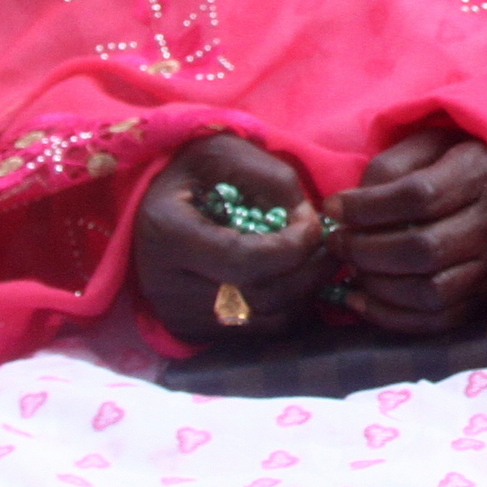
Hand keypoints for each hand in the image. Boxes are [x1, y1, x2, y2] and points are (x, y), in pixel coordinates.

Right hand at [135, 133, 334, 343]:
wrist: (155, 203)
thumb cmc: (195, 173)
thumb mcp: (228, 153)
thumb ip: (272, 179)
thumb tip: (308, 219)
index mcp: (167, 233)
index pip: (242, 260)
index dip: (291, 247)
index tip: (314, 225)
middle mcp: (165, 285)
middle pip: (257, 299)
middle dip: (308, 273)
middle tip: (332, 248)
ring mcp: (177, 314)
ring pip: (262, 322)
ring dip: (303, 295)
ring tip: (316, 263)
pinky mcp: (192, 331)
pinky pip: (255, 334)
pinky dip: (287, 310)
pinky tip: (294, 280)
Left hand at [325, 126, 486, 334]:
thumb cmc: (460, 159)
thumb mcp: (429, 144)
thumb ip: (389, 167)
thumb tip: (348, 209)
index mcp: (480, 172)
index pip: (418, 196)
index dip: (368, 207)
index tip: (334, 207)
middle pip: (423, 249)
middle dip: (366, 250)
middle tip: (337, 243)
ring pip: (430, 291)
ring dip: (378, 286)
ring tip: (352, 270)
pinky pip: (439, 320)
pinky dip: (393, 318)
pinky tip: (362, 301)